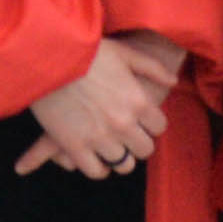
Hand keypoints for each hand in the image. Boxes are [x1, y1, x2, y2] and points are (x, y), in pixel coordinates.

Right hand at [16, 33, 182, 177]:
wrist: (50, 56)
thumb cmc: (87, 51)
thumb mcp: (124, 53)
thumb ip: (152, 68)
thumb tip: (173, 82)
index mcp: (138, 101)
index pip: (159, 127)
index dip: (150, 124)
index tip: (141, 121)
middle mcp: (123, 123)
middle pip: (144, 149)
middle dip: (138, 143)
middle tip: (127, 136)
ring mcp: (99, 137)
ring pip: (123, 164)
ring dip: (120, 157)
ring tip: (112, 148)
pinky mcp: (75, 146)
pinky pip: (96, 170)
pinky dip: (99, 168)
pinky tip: (95, 158)